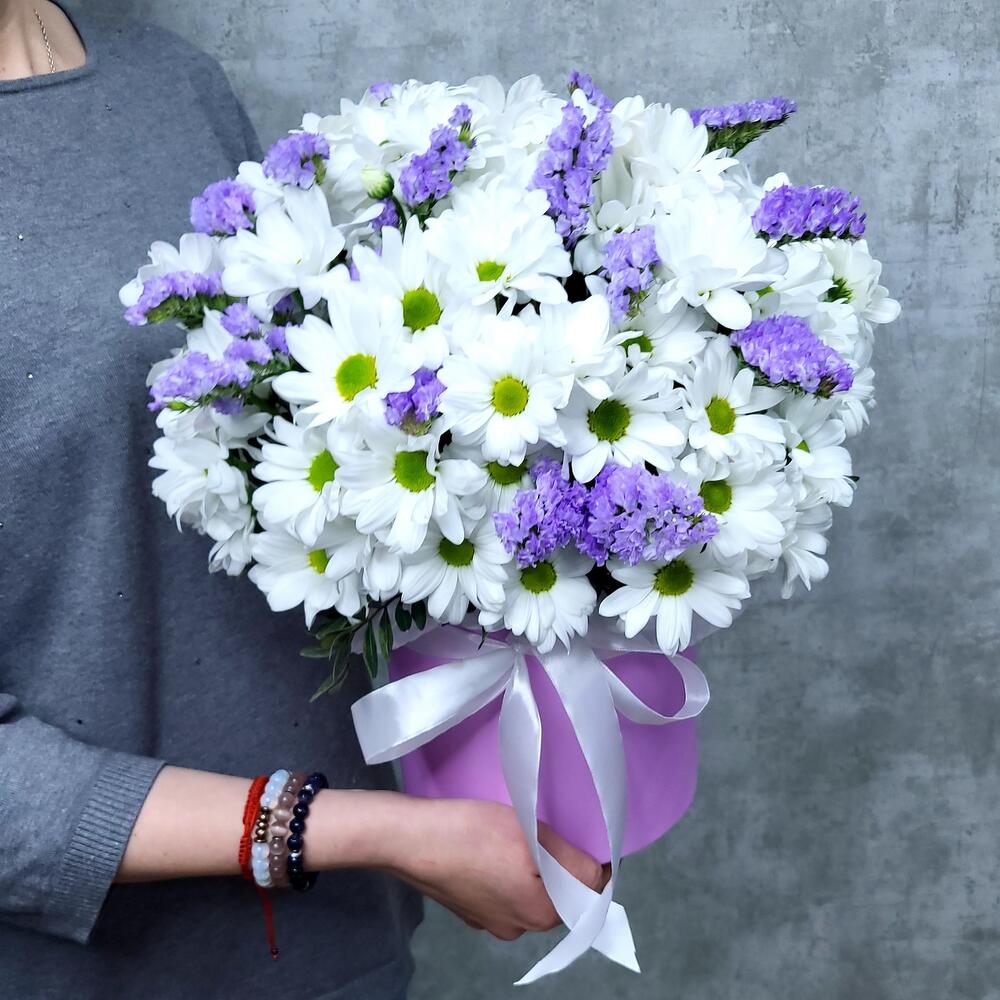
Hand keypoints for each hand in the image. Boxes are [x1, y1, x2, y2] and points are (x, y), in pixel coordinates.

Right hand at [381, 797, 609, 940]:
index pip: (589, 890)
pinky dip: (507, 869)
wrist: (409, 838)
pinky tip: (492, 844)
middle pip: (560, 892)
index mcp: (540, 915)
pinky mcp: (469, 907)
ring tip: (519, 832)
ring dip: (534, 865)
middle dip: (561, 862)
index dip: (593, 859)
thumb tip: (598, 874)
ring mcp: (490, 920)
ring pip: (531, 889)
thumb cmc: (470, 834)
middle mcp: (519, 927)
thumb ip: (571, 860)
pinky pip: (503, 888)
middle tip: (550, 826)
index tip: (583, 832)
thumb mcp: (531, 836)